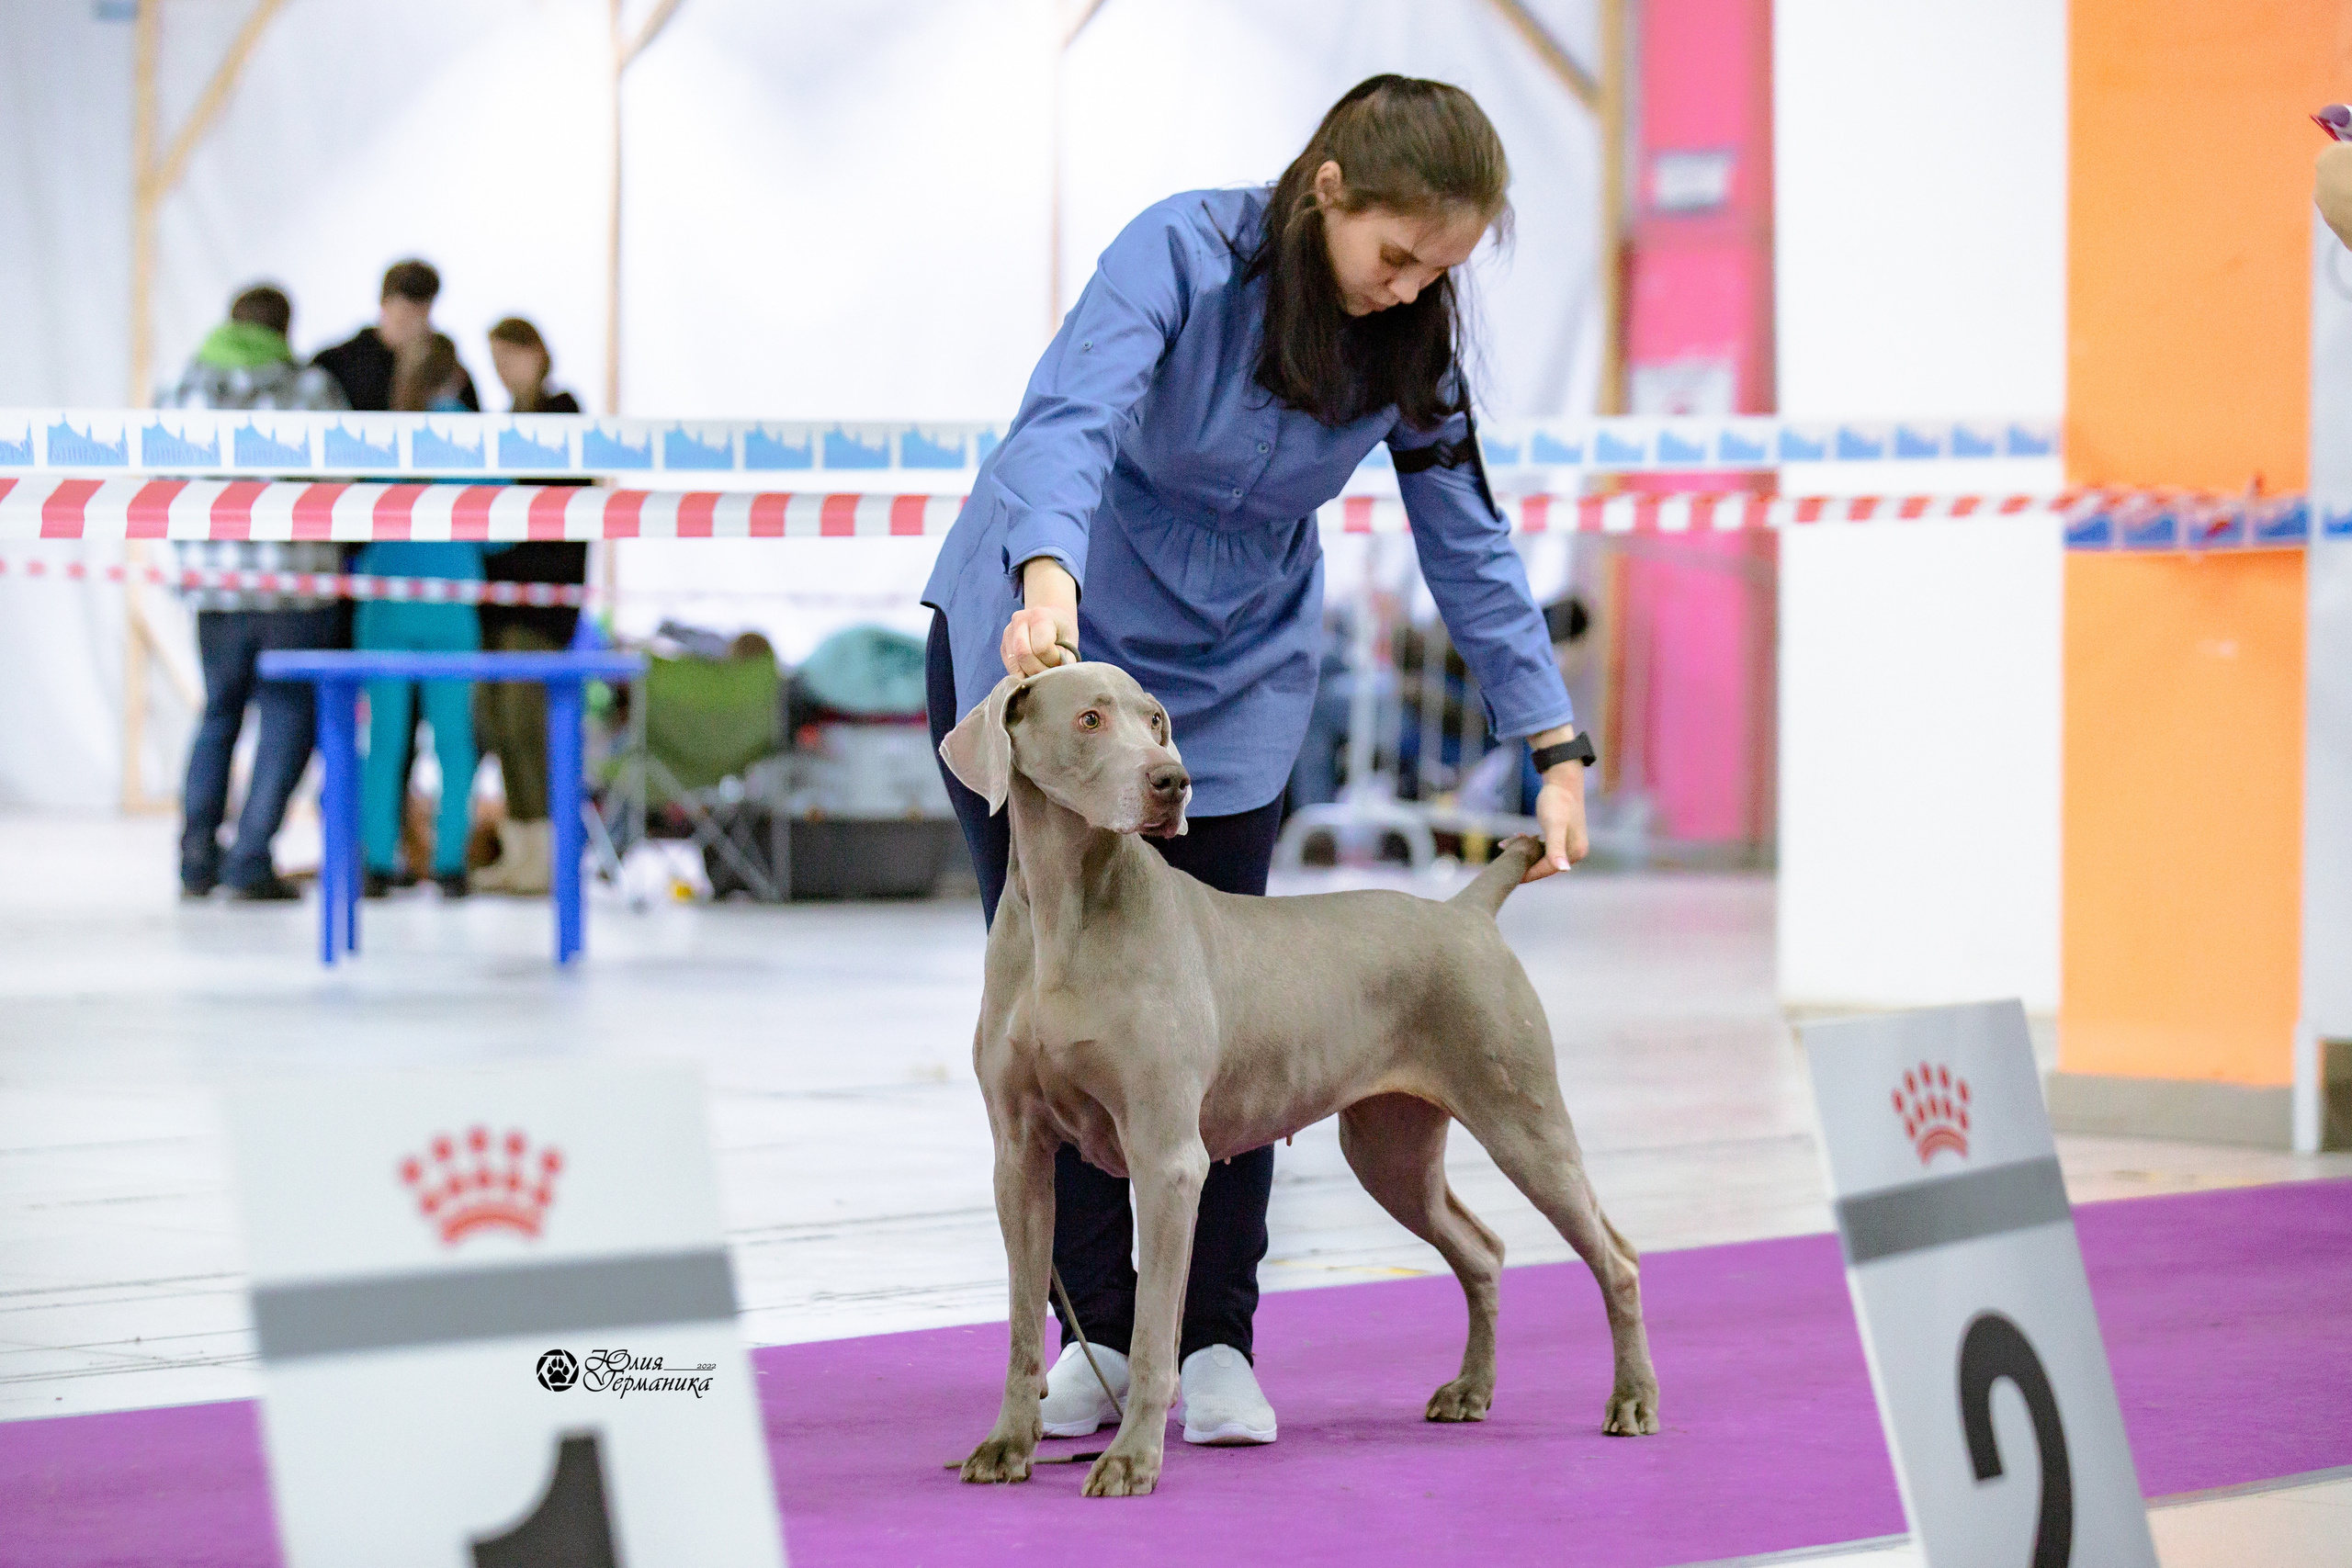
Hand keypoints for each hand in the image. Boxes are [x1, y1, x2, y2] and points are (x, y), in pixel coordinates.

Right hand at [1002, 558, 1079, 677]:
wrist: (1048, 615)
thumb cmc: (1061, 629)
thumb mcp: (1070, 638)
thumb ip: (1067, 656)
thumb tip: (1058, 675)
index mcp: (1039, 616)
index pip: (1042, 647)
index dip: (1052, 661)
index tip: (1060, 663)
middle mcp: (1019, 621)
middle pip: (1023, 655)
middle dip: (1038, 671)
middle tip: (1049, 675)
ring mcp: (1008, 633)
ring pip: (1014, 664)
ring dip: (1028, 676)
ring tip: (1041, 676)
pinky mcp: (1003, 645)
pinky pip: (1009, 666)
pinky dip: (1021, 674)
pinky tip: (1032, 673)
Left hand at [1522, 731, 1590, 882]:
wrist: (1562, 781)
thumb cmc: (1557, 801)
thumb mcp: (1554, 825)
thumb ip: (1556, 848)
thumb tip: (1564, 870)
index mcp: (1575, 852)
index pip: (1548, 869)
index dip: (1529, 873)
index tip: (1511, 876)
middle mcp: (1575, 852)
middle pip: (1545, 865)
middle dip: (1525, 862)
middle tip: (1505, 859)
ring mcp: (1569, 845)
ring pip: (1542, 856)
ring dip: (1525, 852)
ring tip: (1507, 846)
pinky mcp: (1562, 837)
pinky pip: (1543, 847)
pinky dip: (1530, 844)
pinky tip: (1518, 836)